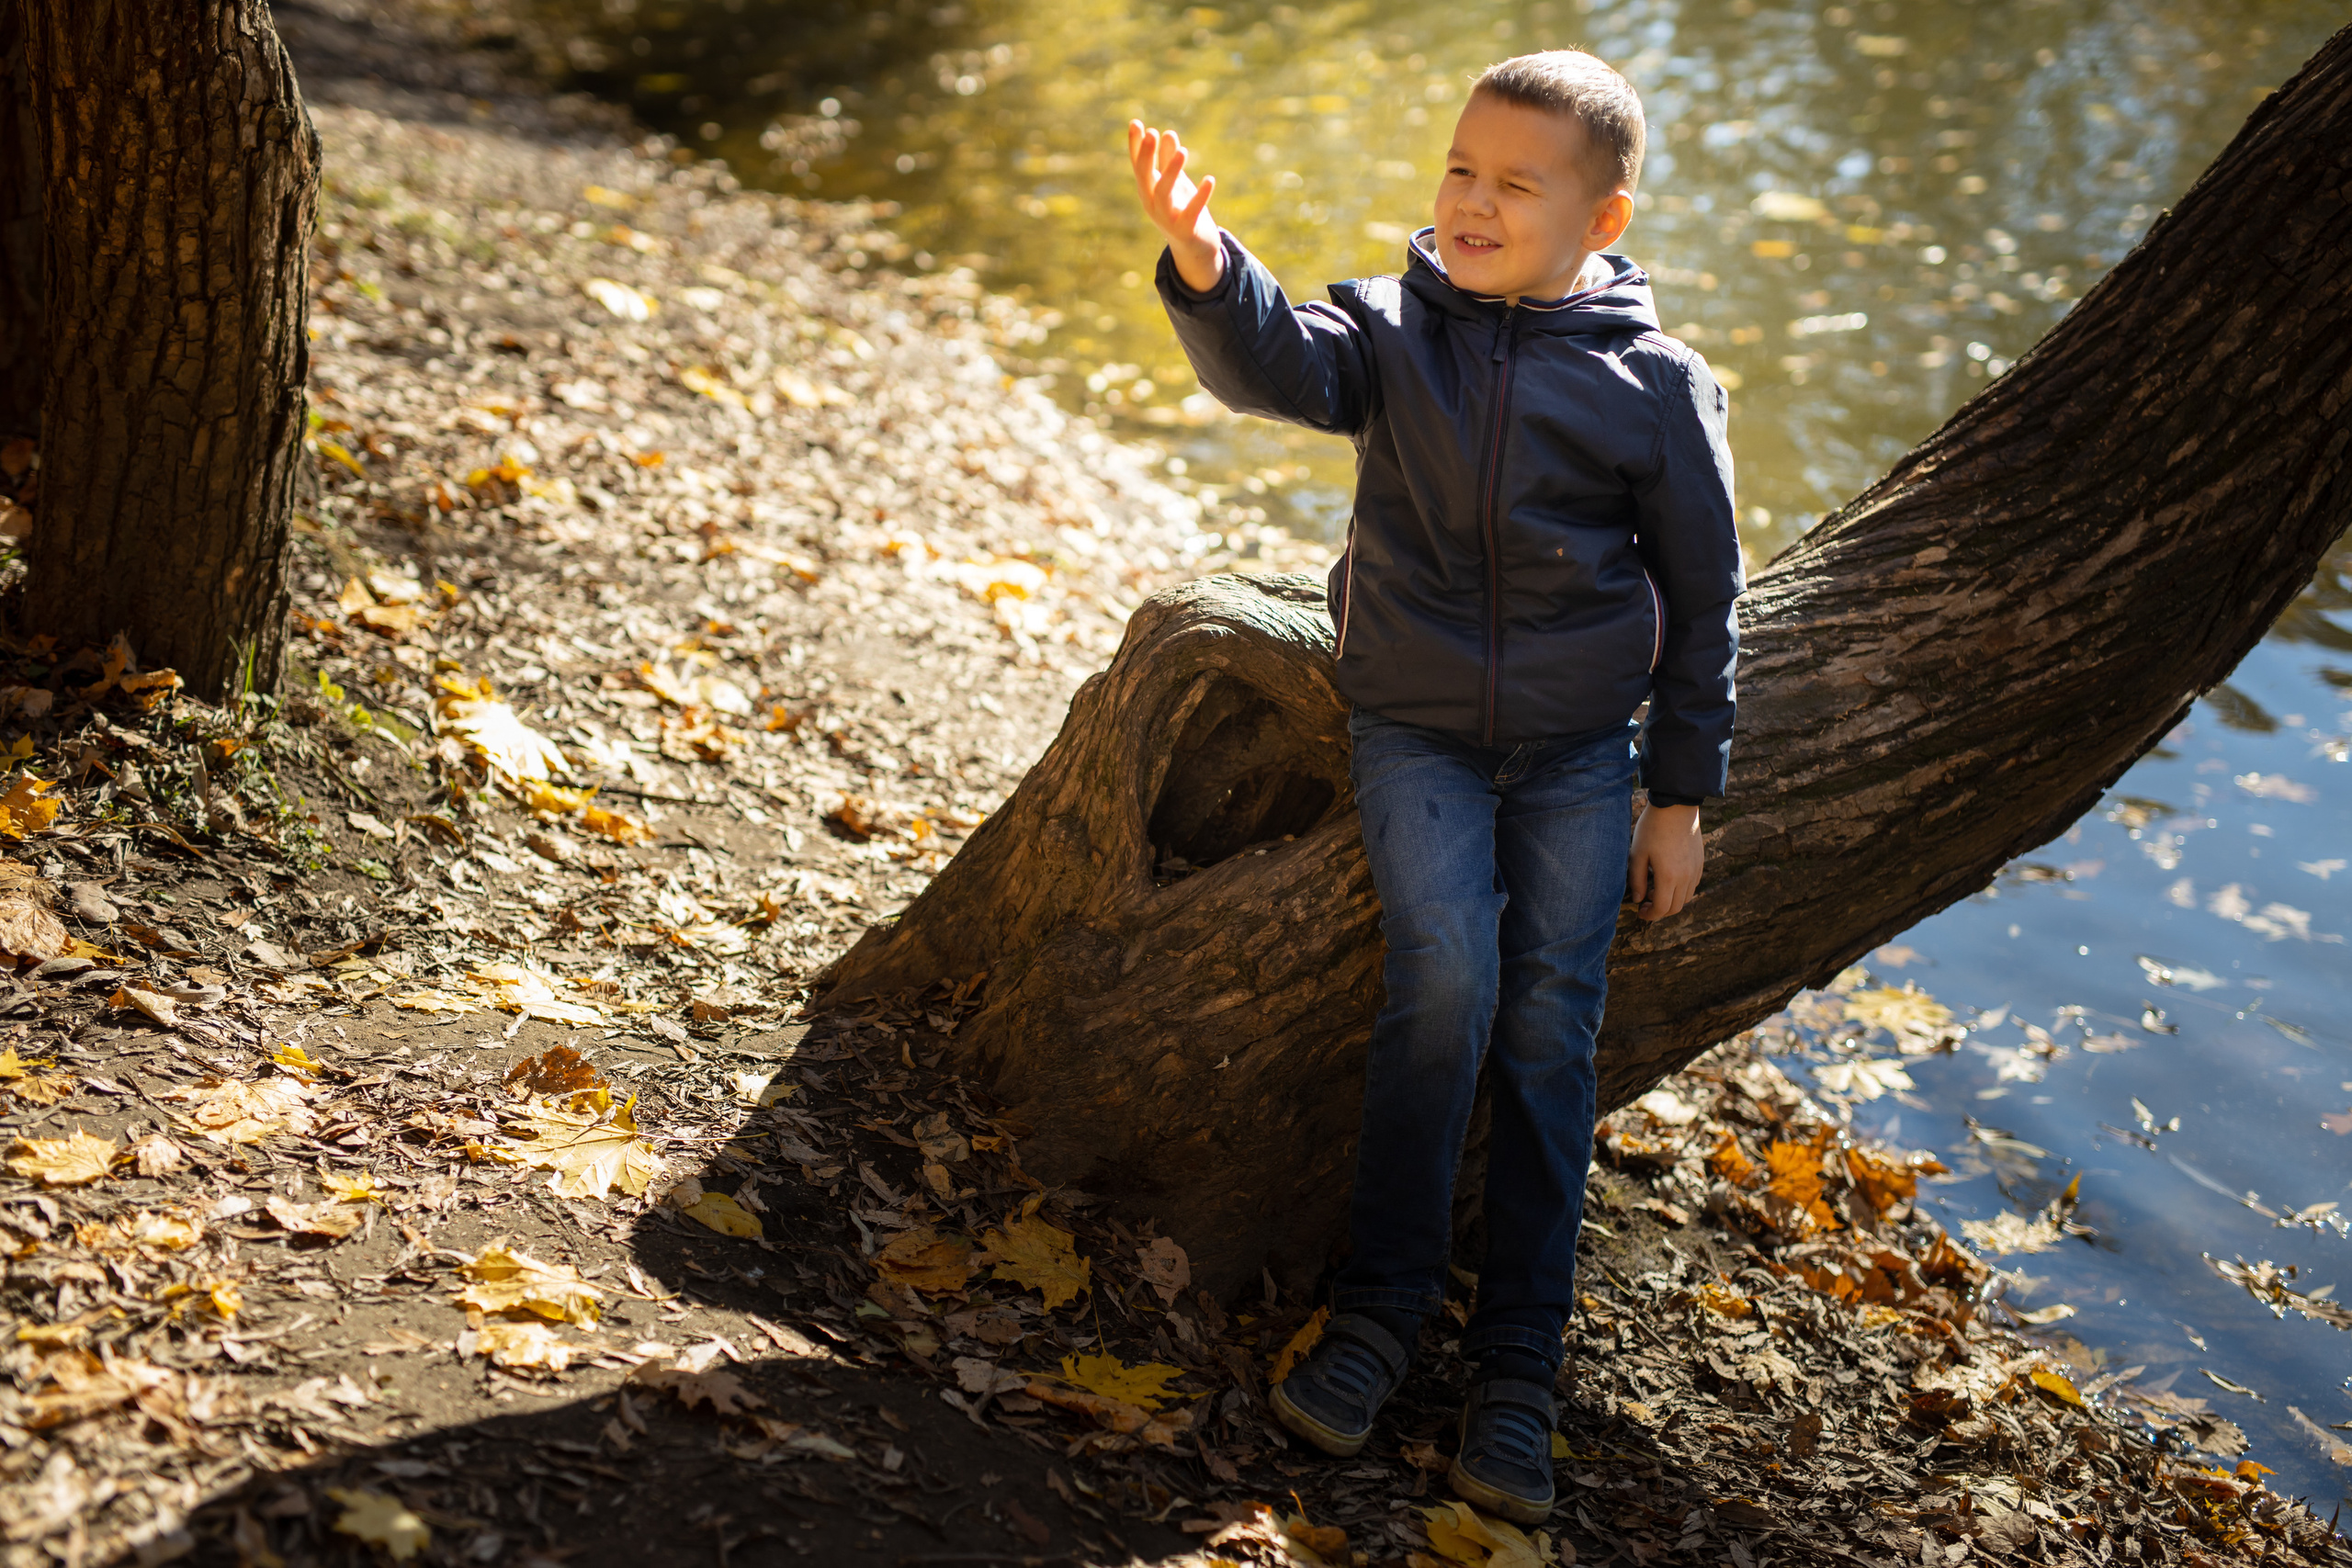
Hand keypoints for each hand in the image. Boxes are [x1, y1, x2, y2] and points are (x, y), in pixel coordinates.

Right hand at [1127, 119, 1224, 293]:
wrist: (1195, 251)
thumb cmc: (1183, 212)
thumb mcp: (1177, 185)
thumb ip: (1170, 161)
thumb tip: (1167, 133)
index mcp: (1148, 191)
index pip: (1137, 165)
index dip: (1135, 146)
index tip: (1135, 123)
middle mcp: (1152, 204)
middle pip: (1144, 177)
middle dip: (1146, 155)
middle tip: (1152, 133)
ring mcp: (1166, 219)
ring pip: (1163, 193)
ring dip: (1172, 171)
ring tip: (1183, 151)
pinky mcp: (1185, 230)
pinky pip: (1191, 211)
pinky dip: (1201, 196)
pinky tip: (1209, 179)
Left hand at [1626, 802, 1702, 920]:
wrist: (1676, 806)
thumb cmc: (1652, 828)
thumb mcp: (1637, 854)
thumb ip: (1637, 880)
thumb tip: (1638, 899)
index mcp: (1668, 877)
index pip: (1661, 909)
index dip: (1649, 915)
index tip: (1639, 911)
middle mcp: (1686, 877)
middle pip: (1675, 908)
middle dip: (1659, 911)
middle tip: (1645, 904)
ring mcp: (1696, 870)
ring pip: (1686, 898)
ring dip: (1671, 900)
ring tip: (1655, 889)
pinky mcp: (1700, 862)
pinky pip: (1693, 885)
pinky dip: (1681, 890)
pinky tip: (1668, 879)